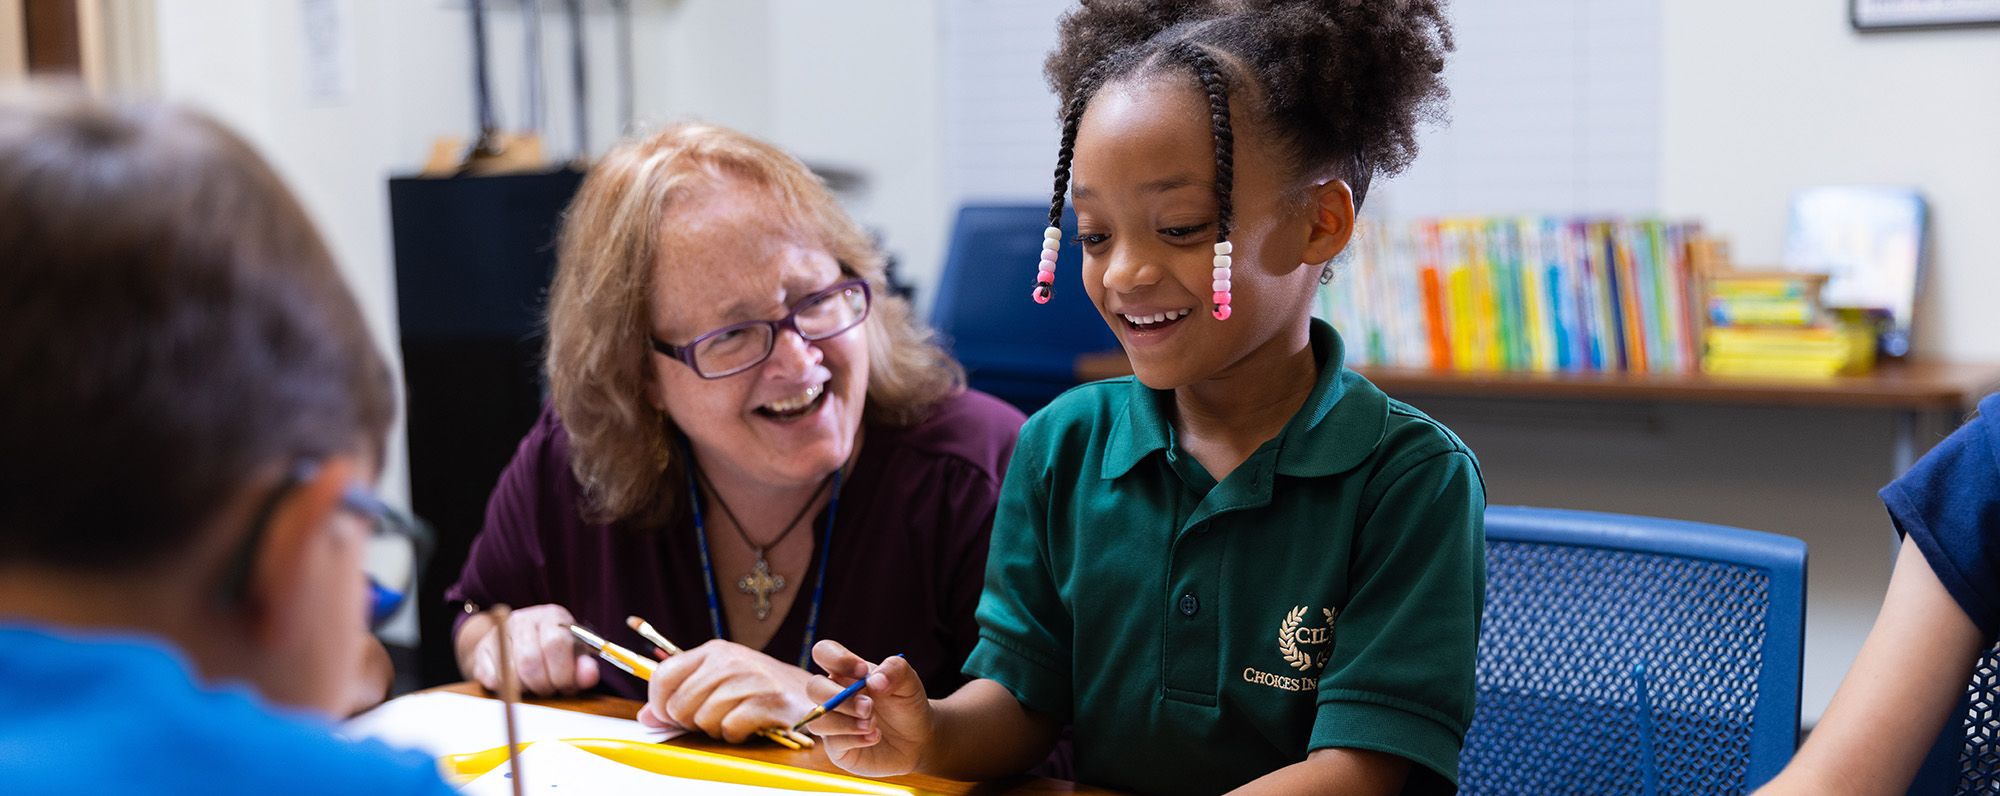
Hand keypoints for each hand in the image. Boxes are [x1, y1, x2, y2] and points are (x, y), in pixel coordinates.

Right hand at [462, 603, 599, 695]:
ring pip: (510, 671)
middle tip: (549, 690)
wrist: (521, 646)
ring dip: (525, 688)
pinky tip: (516, 684)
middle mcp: (525, 618)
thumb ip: (584, 668)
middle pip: (530, 660)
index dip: (563, 673)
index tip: (566, 686)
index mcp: (553, 616)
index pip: (556, 643)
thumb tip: (588, 676)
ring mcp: (500, 632)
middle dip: (543, 684)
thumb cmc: (555, 654)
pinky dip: (506, 688)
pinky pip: (492, 677)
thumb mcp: (575, 658)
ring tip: (535, 686)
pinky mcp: (483, 649)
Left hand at [637, 639, 814, 742]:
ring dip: (716, 729)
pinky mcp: (769, 702)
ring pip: (704, 720)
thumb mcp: (718, 681)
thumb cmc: (757, 688)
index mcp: (713, 650)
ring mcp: (750, 679)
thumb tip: (645, 717)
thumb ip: (680, 694)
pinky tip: (750, 725)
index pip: (663, 676)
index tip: (670, 715)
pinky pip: (730, 730)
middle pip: (679, 704)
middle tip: (710, 719)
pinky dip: (737, 735)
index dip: (659, 704)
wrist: (809, 693)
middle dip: (689, 721)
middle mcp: (730, 660)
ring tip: (734, 718)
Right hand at [805, 639, 932, 776]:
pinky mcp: (836, 746)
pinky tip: (874, 737)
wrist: (917, 739)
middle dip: (840, 698)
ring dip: (846, 723)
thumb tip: (873, 681)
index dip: (837, 659)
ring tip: (873, 725)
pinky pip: (832, 742)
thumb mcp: (909, 682)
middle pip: (814, 687)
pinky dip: (855, 739)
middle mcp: (834, 693)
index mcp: (846, 671)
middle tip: (869, 707)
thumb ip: (895, 671)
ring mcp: (832, 720)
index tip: (863, 672)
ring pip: (818, 719)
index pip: (823, 652)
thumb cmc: (907, 705)